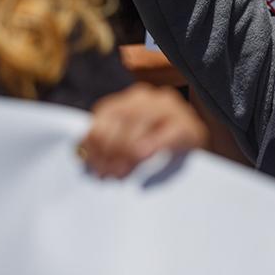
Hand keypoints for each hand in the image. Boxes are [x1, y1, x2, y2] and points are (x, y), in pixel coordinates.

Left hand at [79, 83, 209, 177]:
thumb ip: (107, 146)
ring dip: (128, 151)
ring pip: (142, 122)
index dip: (95, 143)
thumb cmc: (153, 151)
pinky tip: (144, 157)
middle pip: (122, 118)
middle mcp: (146, 98)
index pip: (103, 116)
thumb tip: (82, 158)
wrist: (192, 150)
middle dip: (111, 150)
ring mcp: (169, 108)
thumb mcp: (126, 145)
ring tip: (122, 174)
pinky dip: (153, 144)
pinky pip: (168, 132)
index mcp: (126, 101)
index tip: (93, 168)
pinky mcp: (188, 124)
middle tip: (107, 176)